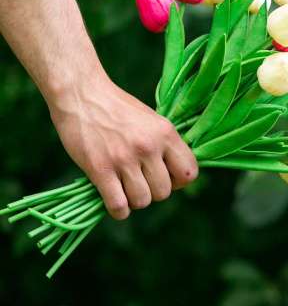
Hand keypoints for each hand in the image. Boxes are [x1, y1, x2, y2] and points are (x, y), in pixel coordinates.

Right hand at [48, 74, 197, 219]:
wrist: (81, 94)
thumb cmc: (117, 108)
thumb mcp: (152, 120)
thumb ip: (165, 145)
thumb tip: (176, 176)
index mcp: (166, 133)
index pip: (189, 173)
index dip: (179, 182)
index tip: (165, 177)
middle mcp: (148, 147)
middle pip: (164, 192)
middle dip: (153, 192)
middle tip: (140, 182)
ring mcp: (124, 159)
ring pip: (142, 201)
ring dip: (135, 201)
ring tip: (126, 190)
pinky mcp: (99, 168)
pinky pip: (118, 205)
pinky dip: (118, 210)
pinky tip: (115, 202)